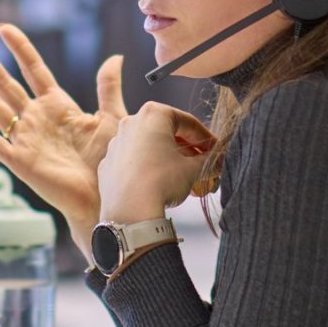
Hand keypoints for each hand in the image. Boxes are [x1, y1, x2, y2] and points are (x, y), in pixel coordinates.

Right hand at [0, 24, 124, 240]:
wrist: (104, 196)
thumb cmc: (109, 161)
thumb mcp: (112, 117)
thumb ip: (107, 87)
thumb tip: (115, 57)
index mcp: (57, 105)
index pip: (33, 69)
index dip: (19, 48)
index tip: (3, 28)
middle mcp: (36, 118)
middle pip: (6, 84)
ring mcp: (25, 139)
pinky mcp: (19, 161)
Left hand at [98, 104, 217, 225]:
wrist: (130, 212)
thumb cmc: (162, 182)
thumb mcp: (194, 169)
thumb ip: (209, 160)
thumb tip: (220, 160)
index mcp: (153, 114)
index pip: (188, 122)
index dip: (206, 137)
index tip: (216, 149)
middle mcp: (131, 123)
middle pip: (166, 131)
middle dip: (187, 147)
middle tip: (202, 162)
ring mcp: (116, 143)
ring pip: (148, 146)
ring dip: (167, 157)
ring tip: (183, 176)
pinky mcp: (107, 164)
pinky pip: (133, 161)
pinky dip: (147, 168)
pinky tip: (159, 183)